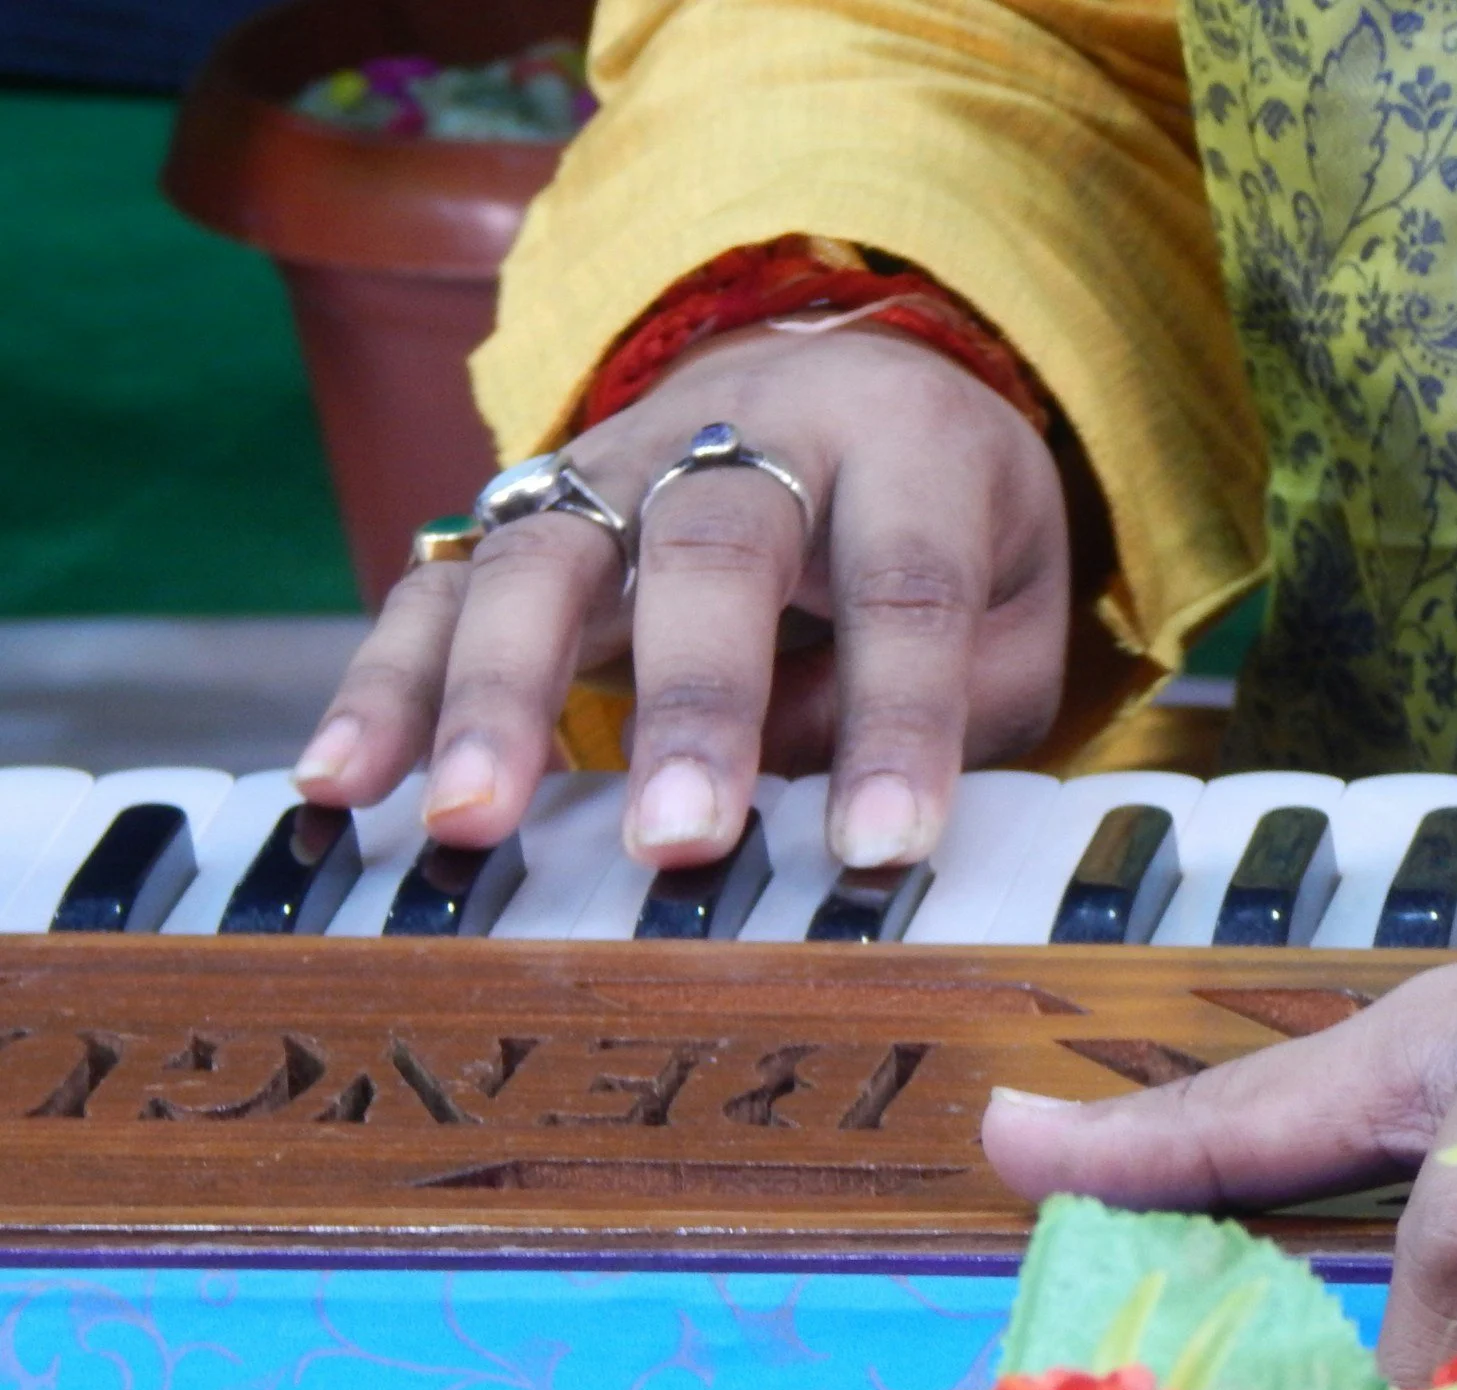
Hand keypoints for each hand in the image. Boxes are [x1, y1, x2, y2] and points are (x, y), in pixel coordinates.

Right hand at [293, 322, 1071, 870]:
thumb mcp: (1016, 600)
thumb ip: (958, 700)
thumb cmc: (944, 526)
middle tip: (677, 834)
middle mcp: (748, 433)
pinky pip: (441, 587)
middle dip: (692, 699)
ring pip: (545, 555)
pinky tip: (343, 783)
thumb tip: (827, 810)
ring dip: (502, 693)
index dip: (898, 717)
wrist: (851, 378)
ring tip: (474, 821)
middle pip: (710, 547)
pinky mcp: (525, 513)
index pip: (906, 582)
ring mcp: (618, 466)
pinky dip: (386, 685)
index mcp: (905, 446)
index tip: (883, 847)